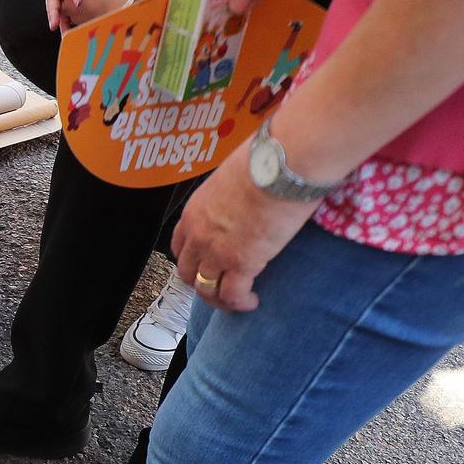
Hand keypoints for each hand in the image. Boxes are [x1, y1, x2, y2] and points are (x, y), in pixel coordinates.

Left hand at [40, 0, 138, 30]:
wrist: (131, 16)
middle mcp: (69, 8)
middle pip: (52, 0)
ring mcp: (77, 19)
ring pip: (62, 11)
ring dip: (59, 6)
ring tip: (57, 5)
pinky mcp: (87, 25)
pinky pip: (72, 23)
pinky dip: (68, 20)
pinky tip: (67, 26)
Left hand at [170, 140, 321, 311]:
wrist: (283, 165)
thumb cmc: (266, 160)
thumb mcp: (233, 176)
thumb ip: (231, 194)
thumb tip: (246, 193)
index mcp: (194, 212)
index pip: (180, 246)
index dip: (191, 259)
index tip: (204, 264)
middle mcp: (198, 235)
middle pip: (188, 273)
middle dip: (201, 283)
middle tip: (219, 287)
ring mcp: (216, 252)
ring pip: (206, 290)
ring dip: (219, 300)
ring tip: (237, 301)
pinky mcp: (241, 264)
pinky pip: (233, 295)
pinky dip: (240, 303)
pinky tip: (252, 302)